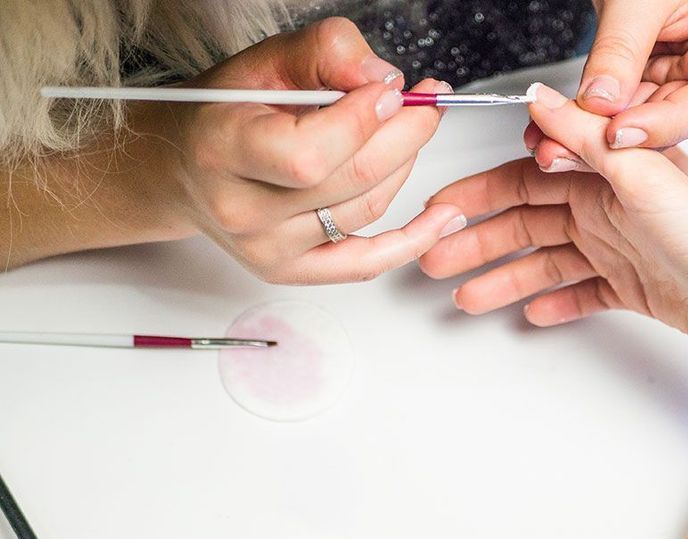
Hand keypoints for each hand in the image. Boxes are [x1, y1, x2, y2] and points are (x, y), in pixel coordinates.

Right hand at [148, 18, 464, 283]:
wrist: (181, 165)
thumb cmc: (224, 111)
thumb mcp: (266, 60)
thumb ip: (326, 54)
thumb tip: (382, 79)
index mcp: (223, 149)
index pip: (311, 152)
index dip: (365, 120)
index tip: (393, 89)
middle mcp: (241, 209)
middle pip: (352, 181)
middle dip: (405, 135)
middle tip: (427, 103)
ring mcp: (266, 249)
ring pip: (366, 211)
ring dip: (405, 166)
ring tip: (414, 130)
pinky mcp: (291, 271)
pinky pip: (365, 264)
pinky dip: (411, 241)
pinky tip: (442, 219)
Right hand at [421, 83, 687, 357]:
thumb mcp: (645, 177)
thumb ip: (587, 137)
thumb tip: (539, 97)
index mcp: (607, 176)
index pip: (525, 180)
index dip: (479, 194)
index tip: (439, 208)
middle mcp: (609, 208)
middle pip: (527, 222)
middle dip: (478, 239)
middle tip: (434, 258)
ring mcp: (620, 249)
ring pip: (547, 261)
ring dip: (505, 277)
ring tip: (466, 296)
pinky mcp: (636, 288)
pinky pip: (583, 293)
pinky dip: (557, 302)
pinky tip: (531, 314)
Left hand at [527, 0, 687, 164]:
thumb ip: (621, 49)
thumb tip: (601, 102)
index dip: (662, 125)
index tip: (617, 135)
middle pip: (667, 121)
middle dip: (612, 140)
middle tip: (564, 151)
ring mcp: (678, 73)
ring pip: (635, 120)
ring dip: (588, 137)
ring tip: (546, 145)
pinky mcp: (644, 75)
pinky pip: (615, 107)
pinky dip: (581, 119)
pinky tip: (550, 132)